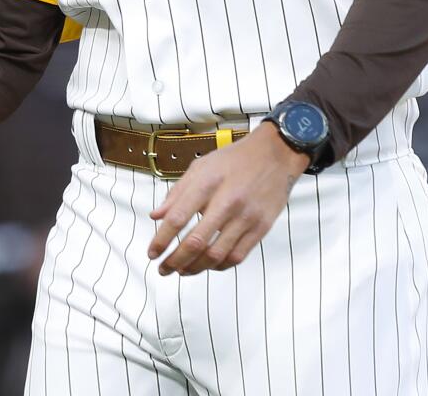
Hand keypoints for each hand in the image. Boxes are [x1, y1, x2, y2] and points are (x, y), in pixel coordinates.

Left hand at [147, 122, 309, 275]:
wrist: (275, 155)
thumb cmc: (235, 160)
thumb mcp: (200, 167)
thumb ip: (177, 193)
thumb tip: (156, 216)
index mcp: (207, 183)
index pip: (178, 218)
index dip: (161, 239)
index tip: (152, 252)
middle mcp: (227, 201)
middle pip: (196, 242)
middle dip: (175, 261)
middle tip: (164, 269)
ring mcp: (246, 217)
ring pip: (216, 255)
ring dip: (195, 268)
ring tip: (182, 271)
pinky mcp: (261, 228)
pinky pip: (237, 256)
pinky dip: (219, 266)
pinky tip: (208, 265)